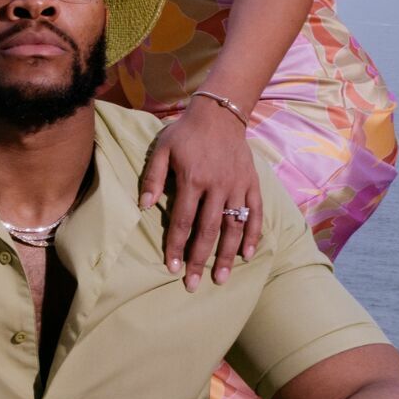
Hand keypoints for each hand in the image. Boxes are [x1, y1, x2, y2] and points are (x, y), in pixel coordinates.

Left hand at [140, 99, 262, 288]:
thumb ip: (152, 177)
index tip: (171, 268)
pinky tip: (248, 254)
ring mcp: (237, 186)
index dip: (176, 246)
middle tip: (194, 284)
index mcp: (192, 180)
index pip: (182, 221)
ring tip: (222, 277)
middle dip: (200, 259)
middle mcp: (217, 187)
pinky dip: (253, 234)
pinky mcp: (252, 184)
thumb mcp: (162, 149)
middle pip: (208, 230)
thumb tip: (143, 205)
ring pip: (234, 226)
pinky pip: (255, 213)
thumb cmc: (185, 133)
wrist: (220, 114)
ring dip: (228, 254)